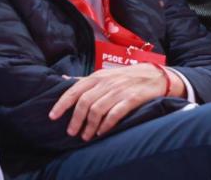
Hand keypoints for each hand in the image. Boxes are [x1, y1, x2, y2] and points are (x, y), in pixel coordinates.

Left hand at [48, 64, 181, 140]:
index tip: (53, 116)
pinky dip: (106, 125)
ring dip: (90, 126)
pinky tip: (102, 132)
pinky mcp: (132, 99)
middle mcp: (107, 82)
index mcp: (98, 76)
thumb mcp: (106, 74)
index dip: (62, 104)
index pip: (75, 90)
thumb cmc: (128, 77)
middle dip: (76, 120)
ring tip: (86, 136)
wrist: (157, 76)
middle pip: (84, 102)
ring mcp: (120, 90)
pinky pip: (115, 114)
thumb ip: (85, 80)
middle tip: (72, 132)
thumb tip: (63, 79)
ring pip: (97, 110)